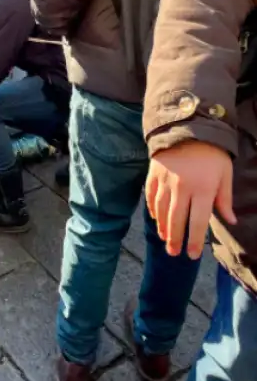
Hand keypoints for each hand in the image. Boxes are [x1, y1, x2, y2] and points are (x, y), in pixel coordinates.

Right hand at [146, 141, 236, 259]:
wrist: (188, 125)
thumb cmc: (212, 152)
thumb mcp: (225, 173)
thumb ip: (225, 199)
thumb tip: (230, 221)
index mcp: (203, 189)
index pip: (197, 222)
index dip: (195, 241)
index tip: (193, 255)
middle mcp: (182, 188)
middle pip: (176, 220)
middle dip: (175, 239)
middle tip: (174, 253)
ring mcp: (165, 181)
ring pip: (160, 210)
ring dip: (162, 227)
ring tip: (164, 239)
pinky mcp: (154, 173)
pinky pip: (150, 195)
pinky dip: (152, 209)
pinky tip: (155, 218)